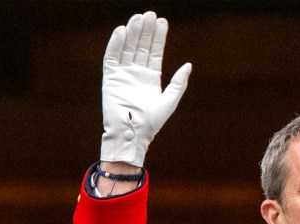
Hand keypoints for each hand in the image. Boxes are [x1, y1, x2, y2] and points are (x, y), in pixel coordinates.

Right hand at [100, 11, 191, 166]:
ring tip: (139, 18)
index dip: (158, 37)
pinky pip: (112, 57)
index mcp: (151, 78)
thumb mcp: (170, 101)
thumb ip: (179, 83)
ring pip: (127, 48)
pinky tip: (122, 31)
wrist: (133, 134)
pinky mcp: (110, 78)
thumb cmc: (152, 123)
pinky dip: (116, 44)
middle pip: (141, 46)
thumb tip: (188, 65)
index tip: (162, 22)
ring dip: (132, 33)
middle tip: (150, 14)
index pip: (154, 52)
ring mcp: (123, 74)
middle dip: (146, 31)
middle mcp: (136, 73)